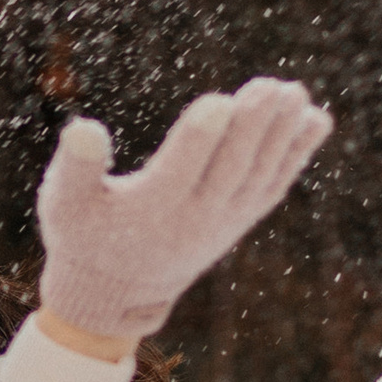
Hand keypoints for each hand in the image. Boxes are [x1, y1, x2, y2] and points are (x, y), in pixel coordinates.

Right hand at [36, 78, 332, 345]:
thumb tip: (82, 128)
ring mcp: (223, 222)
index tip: (220, 102)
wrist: (116, 293)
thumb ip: (75, 166)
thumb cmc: (83, 235)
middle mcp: (194, 220)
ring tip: (296, 93)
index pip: (180, 172)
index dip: (200, 139)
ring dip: (281, 135)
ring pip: (258, 176)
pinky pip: (273, 185)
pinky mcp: (239, 219)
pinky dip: (296, 155)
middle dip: (251, 129)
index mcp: (149, 212)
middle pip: (229, 170)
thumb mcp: (65, 204)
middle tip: (271, 88)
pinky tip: (317, 120)